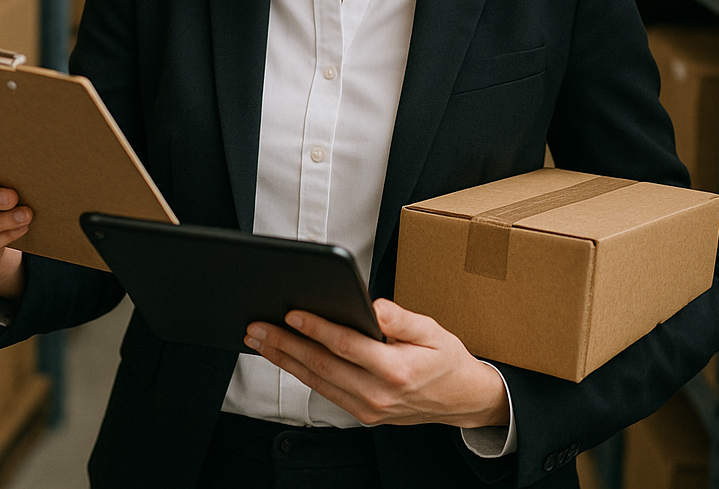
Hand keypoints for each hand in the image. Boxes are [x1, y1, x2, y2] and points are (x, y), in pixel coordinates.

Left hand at [245, 298, 509, 428]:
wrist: (462, 400)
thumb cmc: (446, 359)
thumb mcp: (432, 330)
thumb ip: (399, 318)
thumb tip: (371, 305)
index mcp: (396, 370)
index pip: (346, 346)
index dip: (316, 328)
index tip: (291, 313)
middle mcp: (378, 395)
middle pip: (322, 366)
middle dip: (285, 344)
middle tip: (257, 326)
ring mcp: (368, 409)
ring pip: (317, 381)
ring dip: (284, 360)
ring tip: (258, 339)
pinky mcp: (363, 414)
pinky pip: (325, 392)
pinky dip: (300, 373)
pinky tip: (283, 357)